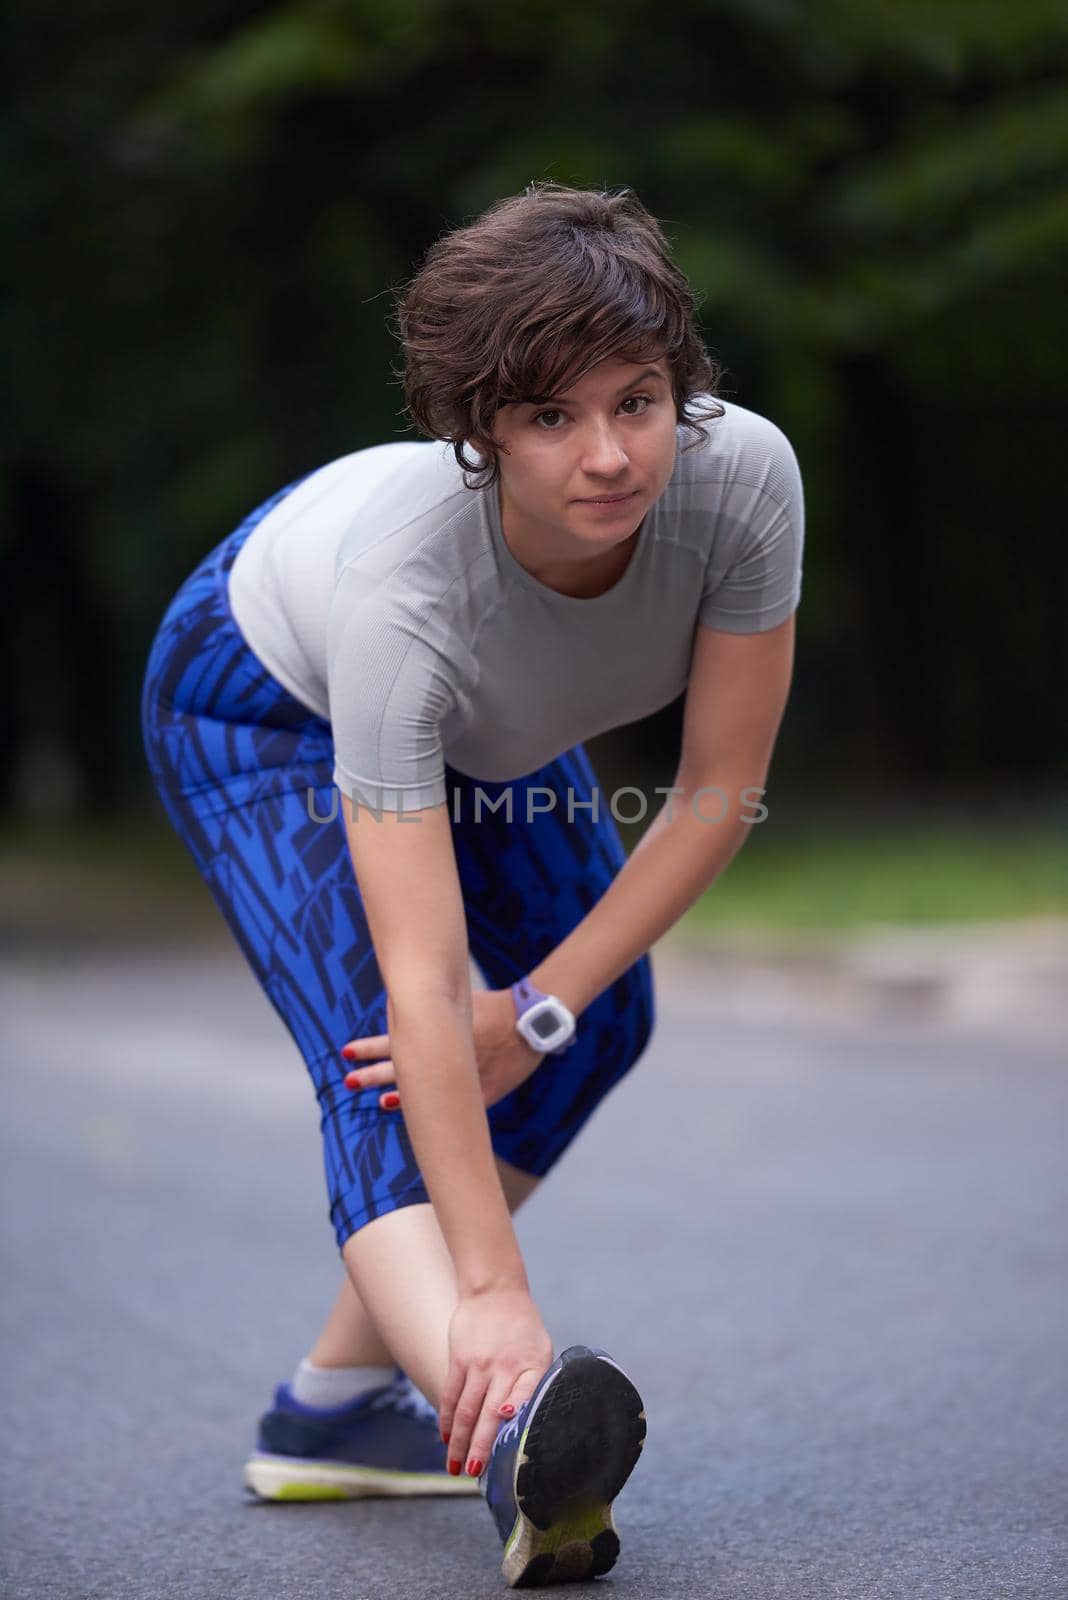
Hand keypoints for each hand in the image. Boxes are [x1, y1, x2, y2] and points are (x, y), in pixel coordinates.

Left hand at [340, 987, 544, 1110]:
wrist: (531, 1021)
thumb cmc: (493, 1007)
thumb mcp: (458, 1000)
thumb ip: (434, 1006)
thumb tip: (403, 1001)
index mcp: (439, 1028)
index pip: (395, 1039)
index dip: (370, 1047)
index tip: (345, 1052)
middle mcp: (445, 1053)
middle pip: (400, 1065)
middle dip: (372, 1073)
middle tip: (348, 1080)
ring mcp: (461, 1074)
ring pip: (420, 1087)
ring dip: (392, 1091)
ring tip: (368, 1097)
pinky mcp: (482, 1090)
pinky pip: (451, 1103)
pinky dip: (429, 1110)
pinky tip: (412, 1114)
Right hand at [441, 1286, 553, 1479]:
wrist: (495, 1290)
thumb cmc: (523, 1328)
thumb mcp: (540, 1351)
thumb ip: (533, 1385)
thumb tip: (522, 1421)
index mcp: (531, 1366)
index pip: (525, 1398)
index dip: (516, 1419)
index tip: (507, 1445)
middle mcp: (504, 1367)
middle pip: (489, 1414)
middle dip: (480, 1447)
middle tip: (473, 1474)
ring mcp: (478, 1364)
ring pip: (466, 1410)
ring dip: (459, 1441)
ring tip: (455, 1467)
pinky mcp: (459, 1359)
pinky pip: (451, 1394)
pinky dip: (448, 1418)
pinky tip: (446, 1437)